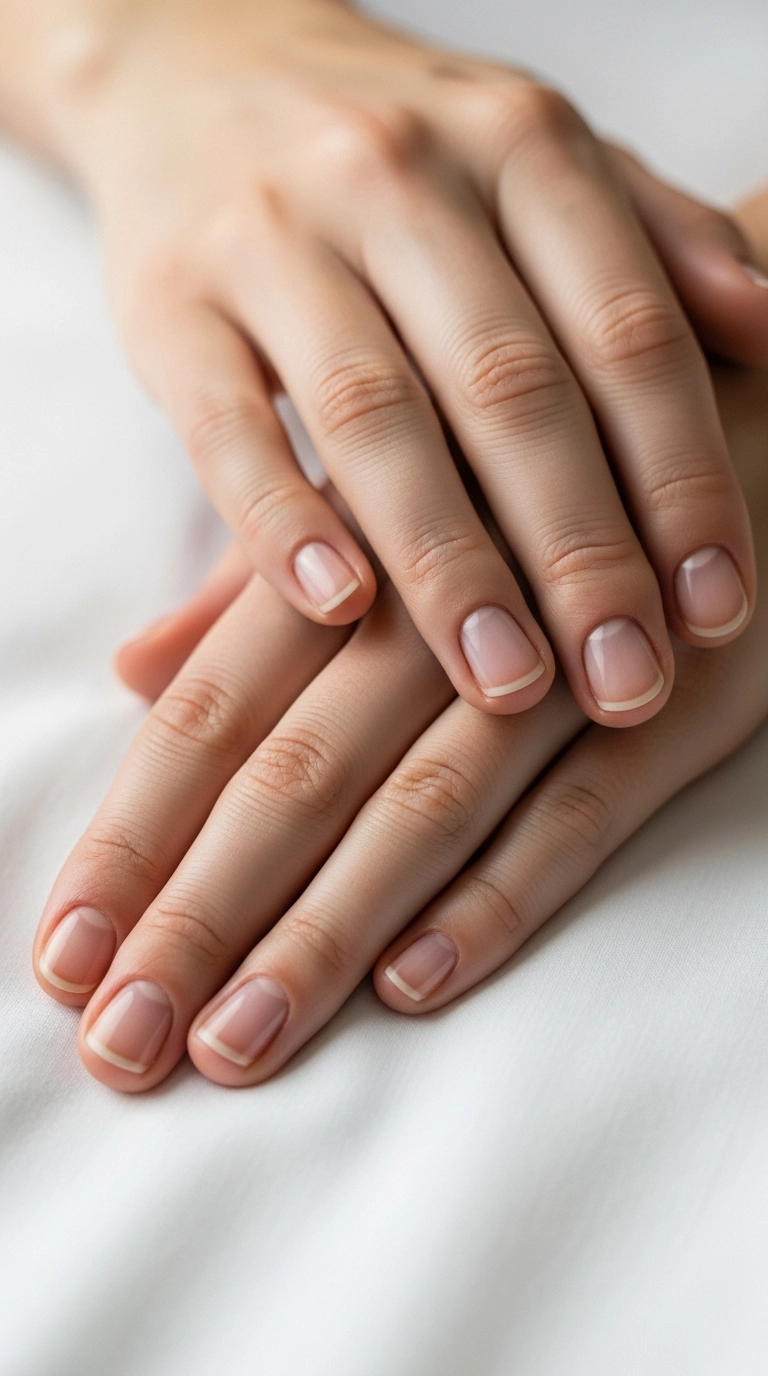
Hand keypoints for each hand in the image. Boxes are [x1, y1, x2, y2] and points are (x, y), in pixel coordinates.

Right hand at [6, 0, 764, 726]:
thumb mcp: (539, 158)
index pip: (624, 332)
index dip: (681, 478)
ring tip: (505, 682)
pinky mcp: (166, 305)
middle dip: (580, 552)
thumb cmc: (400, 150)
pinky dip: (281, 522)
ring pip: (375, 418)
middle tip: (626, 678)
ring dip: (449, 565)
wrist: (198, 70)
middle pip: (510, 388)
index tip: (717, 608)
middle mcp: (397, 180)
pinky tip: (337, 610)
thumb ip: (656, 239)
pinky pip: (224, 426)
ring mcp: (271, 238)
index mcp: (518, 147)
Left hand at [33, 356, 767, 1088]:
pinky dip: (503, 895)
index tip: (64, 950)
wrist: (752, 406)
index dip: (132, 834)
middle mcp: (451, 605)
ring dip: (327, 930)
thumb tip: (131, 666)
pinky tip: (415, 981)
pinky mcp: (694, 699)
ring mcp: (577, 656)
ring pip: (427, 805)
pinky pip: (587, 812)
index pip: (214, 709)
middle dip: (199, 914)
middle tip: (120, 1041)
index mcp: (362, 546)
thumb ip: (260, 589)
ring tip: (237, 1040)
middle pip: (297, 774)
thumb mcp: (391, 497)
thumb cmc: (542, 462)